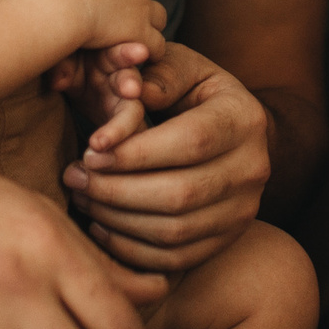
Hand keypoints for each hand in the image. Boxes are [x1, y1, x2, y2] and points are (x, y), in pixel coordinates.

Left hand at [62, 43, 268, 272]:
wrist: (234, 137)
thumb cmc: (195, 95)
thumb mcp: (183, 69)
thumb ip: (158, 74)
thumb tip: (131, 91)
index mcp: (244, 119)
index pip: (190, 141)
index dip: (135, 152)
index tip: (89, 150)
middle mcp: (253, 168)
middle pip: (180, 193)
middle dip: (117, 189)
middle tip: (75, 177)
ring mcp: (243, 210)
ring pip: (174, 231)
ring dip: (117, 220)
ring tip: (83, 198)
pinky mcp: (226, 240)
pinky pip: (174, 259)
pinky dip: (131, 249)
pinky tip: (102, 225)